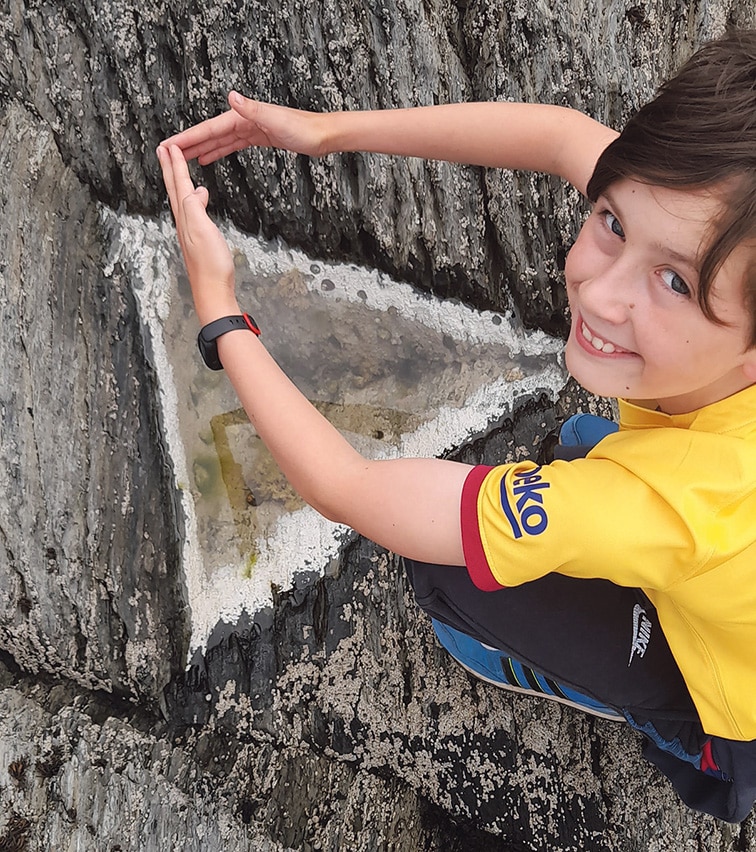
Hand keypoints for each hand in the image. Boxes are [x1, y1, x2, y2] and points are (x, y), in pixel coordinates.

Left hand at [157, 145, 238, 324]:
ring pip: (181, 198)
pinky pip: (191, 210)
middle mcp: (184, 223)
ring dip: (178, 181)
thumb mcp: (203, 231)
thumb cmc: (211, 266)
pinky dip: (191, 197)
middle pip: (175, 190)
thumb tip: (194, 189)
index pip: (178, 184)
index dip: (176, 164)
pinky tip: (198, 198)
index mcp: (185, 217)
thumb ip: (195, 207)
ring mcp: (190, 232)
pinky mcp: (198, 241)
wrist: (214, 292)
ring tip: (176, 167)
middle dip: (169, 168)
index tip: (171, 145)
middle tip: (164, 150)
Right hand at [160, 92, 330, 164]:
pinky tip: (208, 158)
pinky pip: (231, 145)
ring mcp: (249, 129)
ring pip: (218, 140)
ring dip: (199, 149)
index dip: (187, 137)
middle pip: (208, 134)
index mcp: (242, 117)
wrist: (322, 135)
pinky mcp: (257, 138)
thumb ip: (252, 109)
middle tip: (165, 154)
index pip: (208, 129)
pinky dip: (218, 151)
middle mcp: (242, 120)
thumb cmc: (303, 128)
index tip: (168, 144)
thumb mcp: (275, 119)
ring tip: (181, 159)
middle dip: (187, 144)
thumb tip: (232, 97)